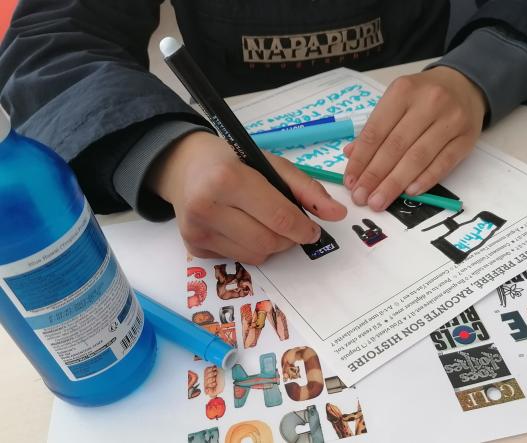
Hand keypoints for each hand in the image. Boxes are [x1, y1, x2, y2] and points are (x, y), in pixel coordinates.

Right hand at [147, 131, 346, 263]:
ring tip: (264, 223)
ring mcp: (197, 230)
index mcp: (227, 179)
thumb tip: (337, 214)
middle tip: (289, 225)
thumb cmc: (231, 160)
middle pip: (268, 242)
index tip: (312, 230)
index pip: (278, 217)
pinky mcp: (194, 247)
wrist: (183, 165)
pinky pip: (238, 259)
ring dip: (271, 245)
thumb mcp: (270, 164)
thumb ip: (306, 188)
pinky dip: (250, 248)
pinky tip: (241, 227)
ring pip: (255, 256)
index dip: (303, 228)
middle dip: (288, 238)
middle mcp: (206, 207)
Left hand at [343, 66, 486, 210]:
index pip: (376, 131)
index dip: (361, 160)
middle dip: (374, 176)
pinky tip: (409, 193)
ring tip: (379, 201)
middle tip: (361, 197)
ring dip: (395, 183)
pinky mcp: (467, 138)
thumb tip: (350, 155)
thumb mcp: (396, 102)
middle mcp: (428, 103)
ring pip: (418, 157)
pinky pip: (444, 163)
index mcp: (403, 91)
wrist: (464, 85)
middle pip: (395, 147)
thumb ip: (374, 128)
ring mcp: (451, 120)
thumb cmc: (422, 97)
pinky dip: (425, 180)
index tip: (350, 182)